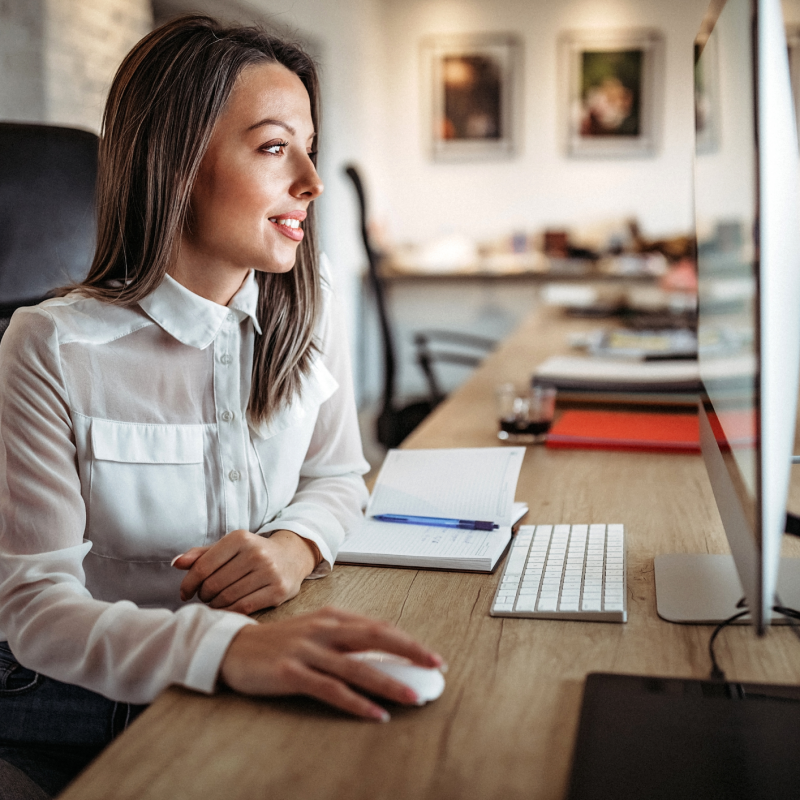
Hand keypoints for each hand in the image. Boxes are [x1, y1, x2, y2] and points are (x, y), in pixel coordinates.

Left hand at [172, 529, 318, 613]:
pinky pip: (244, 607)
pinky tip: (227, 608)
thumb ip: (202, 554)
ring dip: (215, 604)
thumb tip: (176, 563)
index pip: (203, 566)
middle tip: (204, 596)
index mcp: (240, 538)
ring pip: (227, 597)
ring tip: (215, 601)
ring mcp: (269, 572)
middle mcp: (256, 553)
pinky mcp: (279, 590)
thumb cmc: (253, 553)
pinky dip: (230, 611)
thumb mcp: (230, 547)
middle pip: (213, 584)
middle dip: (203, 594)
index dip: (188, 583)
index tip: (185, 592)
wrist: (292, 556)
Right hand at [219, 606, 445, 720]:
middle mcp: (323, 628)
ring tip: (413, 696)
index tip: (431, 656)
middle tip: (435, 667)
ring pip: (357, 666)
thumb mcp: (315, 632)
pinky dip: (356, 703)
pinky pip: (331, 689)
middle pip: (375, 637)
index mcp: (332, 616)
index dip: (408, 641)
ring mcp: (307, 650)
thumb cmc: (280, 642)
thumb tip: (384, 656)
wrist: (233, 647)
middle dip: (409, 651)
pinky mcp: (292, 672)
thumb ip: (345, 639)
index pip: (379, 626)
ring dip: (389, 682)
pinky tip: (375, 714)